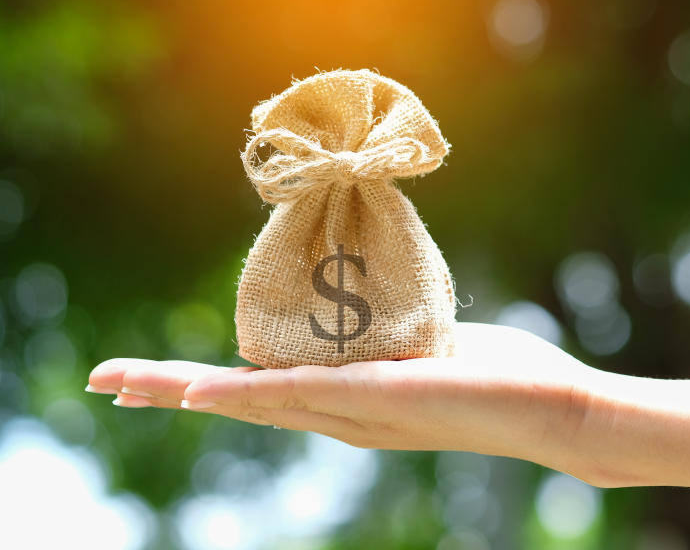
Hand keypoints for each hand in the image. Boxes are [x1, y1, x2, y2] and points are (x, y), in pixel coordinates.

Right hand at [87, 322, 602, 482]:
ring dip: (190, 390)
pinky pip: (307, 394)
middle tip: (106, 382)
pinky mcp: (385, 398)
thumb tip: (377, 303)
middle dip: (172, 390)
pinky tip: (206, 387)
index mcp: (354, 401)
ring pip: (261, 401)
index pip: (269, 392)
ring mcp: (362, 412)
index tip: (157, 376)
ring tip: (129, 382)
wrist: (554, 408)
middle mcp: (346, 416)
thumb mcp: (432, 345)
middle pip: (246, 403)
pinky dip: (251, 391)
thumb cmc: (500, 376)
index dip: (210, 383)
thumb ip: (395, 335)